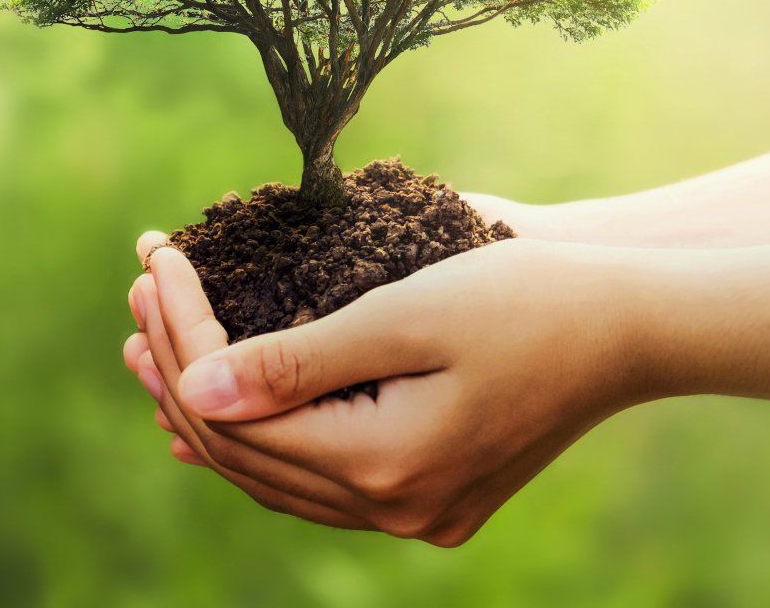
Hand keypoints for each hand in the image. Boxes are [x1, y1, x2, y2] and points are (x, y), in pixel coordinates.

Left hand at [123, 233, 650, 545]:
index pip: (234, 409)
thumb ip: (292, 362)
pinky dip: (262, 437)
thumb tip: (193, 390)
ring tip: (152, 345)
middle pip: (243, 450)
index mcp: (382, 464)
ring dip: (209, 407)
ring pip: (273, 473)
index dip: (180, 334)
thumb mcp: (401, 315)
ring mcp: (415, 512)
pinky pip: (316, 480)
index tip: (154, 258)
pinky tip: (222, 403)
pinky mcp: (431, 496)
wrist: (633, 327)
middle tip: (136, 296)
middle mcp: (392, 508)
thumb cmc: (525, 298)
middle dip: (178, 367)